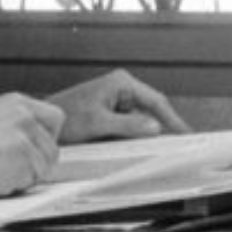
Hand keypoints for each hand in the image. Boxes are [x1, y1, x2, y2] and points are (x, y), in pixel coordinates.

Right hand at [0, 93, 65, 204]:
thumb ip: (13, 127)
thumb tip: (36, 144)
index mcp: (15, 102)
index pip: (54, 118)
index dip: (46, 139)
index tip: (36, 150)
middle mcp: (24, 115)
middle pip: (52, 147)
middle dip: (37, 163)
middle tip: (11, 169)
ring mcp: (25, 137)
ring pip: (44, 167)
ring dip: (25, 176)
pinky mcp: (23, 159)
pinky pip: (32, 181)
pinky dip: (16, 186)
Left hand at [49, 69, 191, 142]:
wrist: (45, 125)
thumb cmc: (67, 118)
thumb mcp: (98, 123)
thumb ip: (128, 124)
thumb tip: (155, 127)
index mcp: (121, 83)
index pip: (156, 101)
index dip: (173, 119)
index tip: (186, 134)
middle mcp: (121, 88)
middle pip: (151, 109)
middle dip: (164, 127)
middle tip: (180, 145)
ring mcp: (116, 100)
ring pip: (141, 119)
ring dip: (149, 133)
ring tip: (163, 148)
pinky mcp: (110, 112)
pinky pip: (130, 125)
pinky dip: (136, 136)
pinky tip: (141, 147)